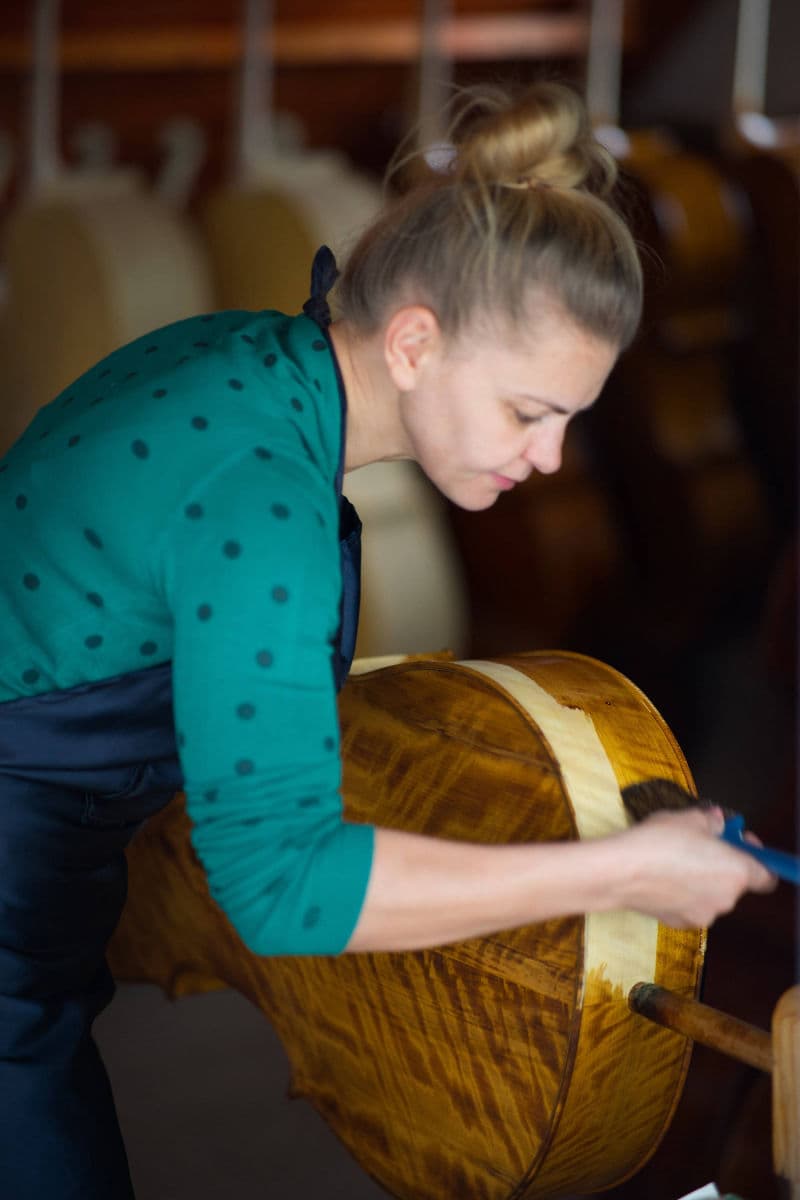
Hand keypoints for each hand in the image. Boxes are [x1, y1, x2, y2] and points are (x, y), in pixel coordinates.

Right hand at [614, 805, 776, 928]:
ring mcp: (703, 915)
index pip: (767, 876)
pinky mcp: (680, 923)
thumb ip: (711, 821)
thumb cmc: (658, 841)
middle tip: (699, 847)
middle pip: (735, 884)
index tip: (736, 842)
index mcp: (737, 873)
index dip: (755, 858)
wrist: (621, 871)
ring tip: (675, 862)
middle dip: (722, 866)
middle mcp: (726, 899)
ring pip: (711, 895)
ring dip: (701, 881)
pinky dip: (683, 895)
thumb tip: (718, 822)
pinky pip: (690, 906)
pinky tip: (663, 879)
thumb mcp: (688, 818)